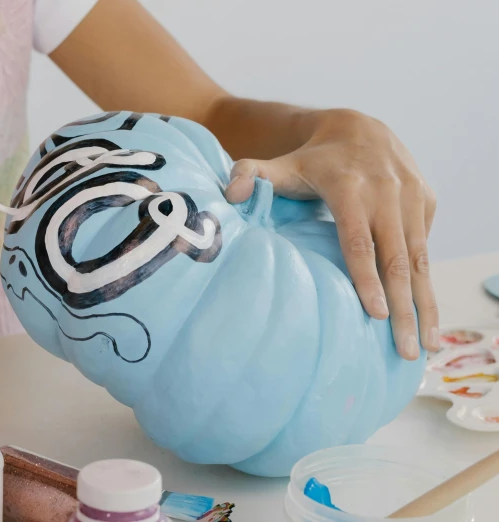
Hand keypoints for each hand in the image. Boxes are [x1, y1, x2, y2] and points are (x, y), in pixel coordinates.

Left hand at [225, 109, 437, 360]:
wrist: (359, 128)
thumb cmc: (311, 160)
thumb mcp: (278, 164)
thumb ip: (248, 176)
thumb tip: (229, 195)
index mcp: (349, 187)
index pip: (358, 239)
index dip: (366, 277)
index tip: (376, 314)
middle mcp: (387, 192)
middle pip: (397, 259)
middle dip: (404, 308)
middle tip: (405, 351)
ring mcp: (412, 197)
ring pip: (421, 259)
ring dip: (426, 304)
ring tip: (425, 346)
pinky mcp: (428, 202)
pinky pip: (428, 249)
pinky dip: (429, 286)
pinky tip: (427, 319)